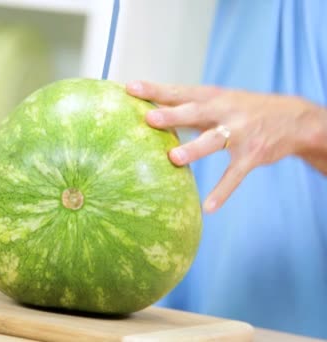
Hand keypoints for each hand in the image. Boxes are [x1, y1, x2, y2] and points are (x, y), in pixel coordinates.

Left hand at [126, 80, 326, 212]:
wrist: (295, 118)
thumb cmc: (243, 109)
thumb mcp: (219, 101)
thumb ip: (187, 108)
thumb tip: (149, 112)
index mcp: (212, 97)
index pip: (179, 91)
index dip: (155, 90)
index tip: (131, 87)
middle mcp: (225, 111)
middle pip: (195, 112)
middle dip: (172, 115)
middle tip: (149, 118)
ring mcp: (240, 133)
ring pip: (214, 141)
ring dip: (194, 149)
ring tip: (174, 159)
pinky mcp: (252, 155)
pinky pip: (235, 175)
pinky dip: (223, 191)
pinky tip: (209, 207)